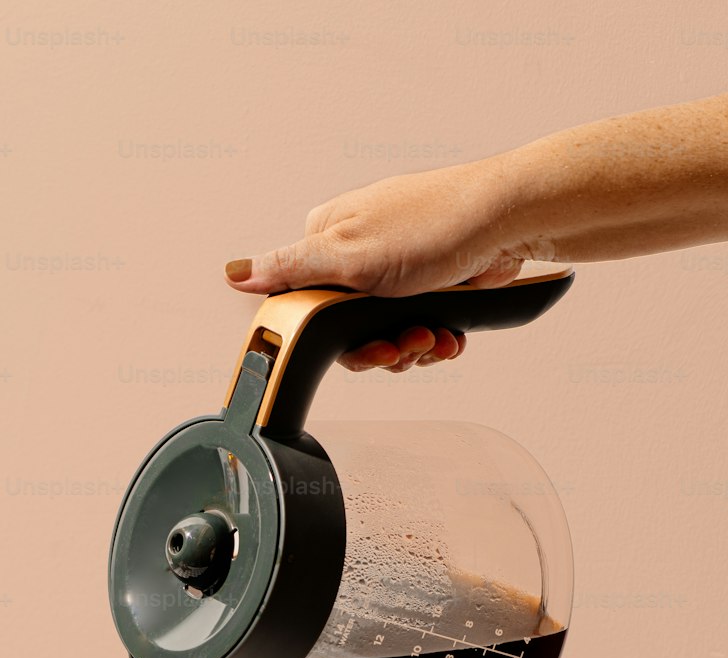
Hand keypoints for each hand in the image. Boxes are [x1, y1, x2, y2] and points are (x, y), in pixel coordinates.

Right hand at [224, 158, 522, 372]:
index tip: (359, 344)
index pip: (304, 307)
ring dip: (412, 347)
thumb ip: (291, 270)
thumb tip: (236, 274)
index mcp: (329, 239)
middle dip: (380, 347)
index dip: (329, 339)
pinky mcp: (430, 286)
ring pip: (385, 334)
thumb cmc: (436, 224)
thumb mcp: (350, 253)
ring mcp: (396, 271)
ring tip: (434, 336)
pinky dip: (434, 341)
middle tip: (405, 343)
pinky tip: (449, 336)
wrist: (510, 220)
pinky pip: (419, 329)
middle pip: (346, 330)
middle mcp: (359, 254)